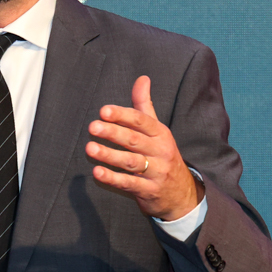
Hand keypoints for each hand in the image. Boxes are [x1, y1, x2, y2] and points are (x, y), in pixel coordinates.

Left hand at [86, 75, 202, 221]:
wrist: (182, 194)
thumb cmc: (163, 155)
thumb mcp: (158, 131)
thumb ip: (145, 106)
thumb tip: (142, 78)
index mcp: (161, 134)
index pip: (141, 121)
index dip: (122, 115)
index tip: (103, 111)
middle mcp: (160, 151)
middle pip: (134, 140)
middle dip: (113, 132)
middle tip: (92, 127)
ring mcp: (156, 172)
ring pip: (131, 162)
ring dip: (110, 155)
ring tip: (90, 148)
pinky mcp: (149, 191)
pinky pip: (130, 184)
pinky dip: (113, 178)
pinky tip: (97, 172)